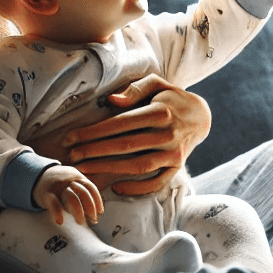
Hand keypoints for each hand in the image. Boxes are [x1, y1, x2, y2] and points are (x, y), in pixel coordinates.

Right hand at [32, 165, 103, 225]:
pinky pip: (53, 203)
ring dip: (79, 211)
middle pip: (83, 192)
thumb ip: (82, 191)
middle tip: (93, 220)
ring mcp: (58, 187)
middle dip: (90, 207)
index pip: (90, 187)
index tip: (100, 212)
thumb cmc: (60, 184)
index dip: (97, 200)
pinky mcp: (46, 194)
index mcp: (77, 177)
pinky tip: (60, 221)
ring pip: (71, 198)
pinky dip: (57, 212)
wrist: (38, 176)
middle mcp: (69, 181)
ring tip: (81, 222)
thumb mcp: (72, 181)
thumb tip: (95, 211)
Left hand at [62, 74, 211, 195]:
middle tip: (72, 156)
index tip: (71, 137)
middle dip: (94, 152)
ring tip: (85, 170)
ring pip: (137, 166)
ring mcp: (174, 153)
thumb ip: (134, 90)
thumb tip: (111, 101)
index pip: (120, 124)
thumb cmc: (171, 98)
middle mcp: (168, 134)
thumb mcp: (156, 84)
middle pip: (125, 146)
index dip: (93, 131)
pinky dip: (137, 188)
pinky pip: (156, 182)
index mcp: (161, 112)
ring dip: (109, 169)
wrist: (201, 116)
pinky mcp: (177, 167)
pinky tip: (116, 187)